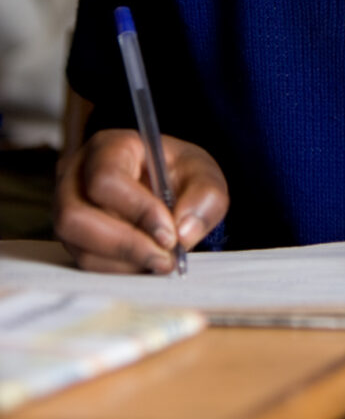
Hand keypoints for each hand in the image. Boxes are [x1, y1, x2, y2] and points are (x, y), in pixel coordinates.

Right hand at [54, 129, 228, 272]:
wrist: (166, 187)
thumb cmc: (178, 174)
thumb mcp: (203, 174)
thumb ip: (204, 196)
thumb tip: (184, 233)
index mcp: (108, 147)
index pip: (106, 179)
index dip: (137, 210)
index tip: (169, 234)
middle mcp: (76, 177)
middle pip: (76, 217)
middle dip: (126, 245)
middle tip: (165, 259)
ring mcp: (66, 209)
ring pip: (79, 246)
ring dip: (124, 262)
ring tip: (160, 262)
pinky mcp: (73, 239)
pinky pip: (85, 264)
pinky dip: (118, 270)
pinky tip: (146, 264)